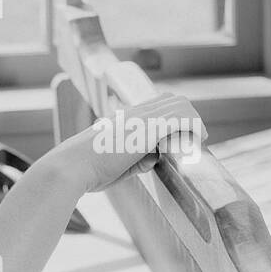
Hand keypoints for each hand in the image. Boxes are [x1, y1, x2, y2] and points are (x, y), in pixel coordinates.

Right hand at [47, 93, 207, 193]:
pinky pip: (182, 116)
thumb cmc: (86, 171)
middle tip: (194, 137)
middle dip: (186, 116)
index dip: (170, 116)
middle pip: (170, 100)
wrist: (71, 168)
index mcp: (122, 119)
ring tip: (200, 138)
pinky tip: (199, 139)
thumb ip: (137, 161)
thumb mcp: (116, 166)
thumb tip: (155, 158)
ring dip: (194, 119)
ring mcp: (141, 117)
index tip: (179, 135)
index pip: (154, 105)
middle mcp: (133, 113)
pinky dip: (195, 125)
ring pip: (179, 104)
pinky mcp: (149, 127)